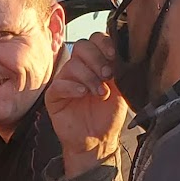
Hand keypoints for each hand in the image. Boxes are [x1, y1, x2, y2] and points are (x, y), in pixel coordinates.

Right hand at [45, 33, 129, 172]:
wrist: (98, 141)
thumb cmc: (108, 116)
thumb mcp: (121, 90)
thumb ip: (120, 70)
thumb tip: (125, 52)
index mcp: (96, 62)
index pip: (95, 40)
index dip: (104, 43)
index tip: (114, 56)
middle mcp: (80, 68)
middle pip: (82, 46)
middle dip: (97, 59)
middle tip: (107, 76)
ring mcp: (65, 80)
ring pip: (73, 65)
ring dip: (89, 78)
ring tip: (100, 93)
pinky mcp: (54, 96)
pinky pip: (59, 84)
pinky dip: (73, 87)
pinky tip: (83, 94)